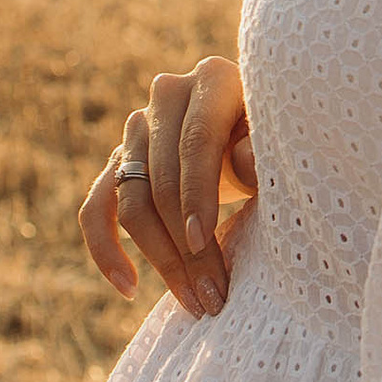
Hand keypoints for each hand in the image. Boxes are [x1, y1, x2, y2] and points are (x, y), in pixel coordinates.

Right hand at [79, 54, 258, 321]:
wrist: (262, 134)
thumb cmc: (282, 139)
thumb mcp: (284, 140)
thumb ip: (265, 150)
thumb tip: (239, 161)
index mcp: (214, 79)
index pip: (194, 140)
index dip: (196, 192)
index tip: (203, 241)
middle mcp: (168, 95)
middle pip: (161, 178)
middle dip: (185, 245)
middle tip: (212, 296)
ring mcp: (138, 127)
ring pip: (131, 200)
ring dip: (159, 259)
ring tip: (193, 302)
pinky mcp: (121, 161)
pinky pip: (97, 207)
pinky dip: (104, 248)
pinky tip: (129, 287)